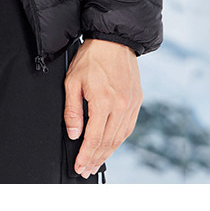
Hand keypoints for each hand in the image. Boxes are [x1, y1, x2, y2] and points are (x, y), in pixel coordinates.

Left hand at [64, 38, 141, 177]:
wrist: (114, 40)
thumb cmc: (91, 57)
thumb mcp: (72, 80)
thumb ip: (72, 109)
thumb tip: (73, 134)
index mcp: (104, 102)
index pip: (94, 138)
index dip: (85, 156)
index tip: (79, 167)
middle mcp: (121, 106)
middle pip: (108, 142)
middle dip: (96, 159)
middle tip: (86, 170)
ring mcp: (132, 105)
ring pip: (120, 138)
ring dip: (108, 152)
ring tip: (96, 162)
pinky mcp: (137, 101)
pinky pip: (128, 127)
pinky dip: (118, 140)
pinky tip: (110, 145)